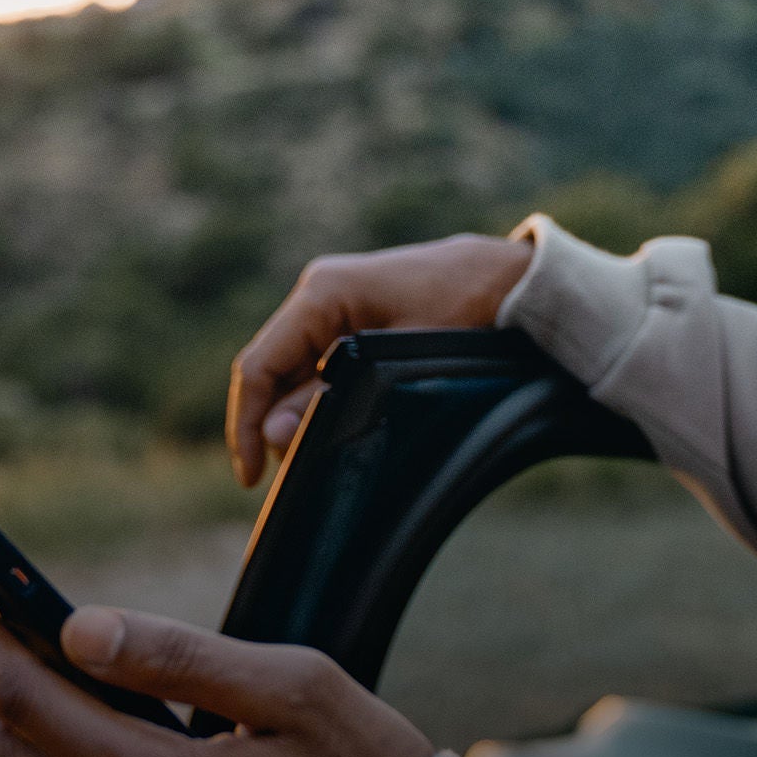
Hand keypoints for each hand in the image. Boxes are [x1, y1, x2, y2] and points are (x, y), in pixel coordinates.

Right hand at [226, 233, 533, 484]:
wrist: (509, 278)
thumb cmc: (464, 311)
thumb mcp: (400, 363)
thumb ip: (335, 396)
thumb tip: (277, 433)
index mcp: (322, 293)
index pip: (259, 365)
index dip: (247, 425)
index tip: (250, 477)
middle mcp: (319, 293)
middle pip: (273, 371)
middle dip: (276, 426)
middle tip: (294, 478)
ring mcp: (336, 303)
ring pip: (295, 371)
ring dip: (299, 415)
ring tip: (317, 459)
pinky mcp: (355, 315)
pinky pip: (321, 364)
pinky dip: (321, 398)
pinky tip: (336, 430)